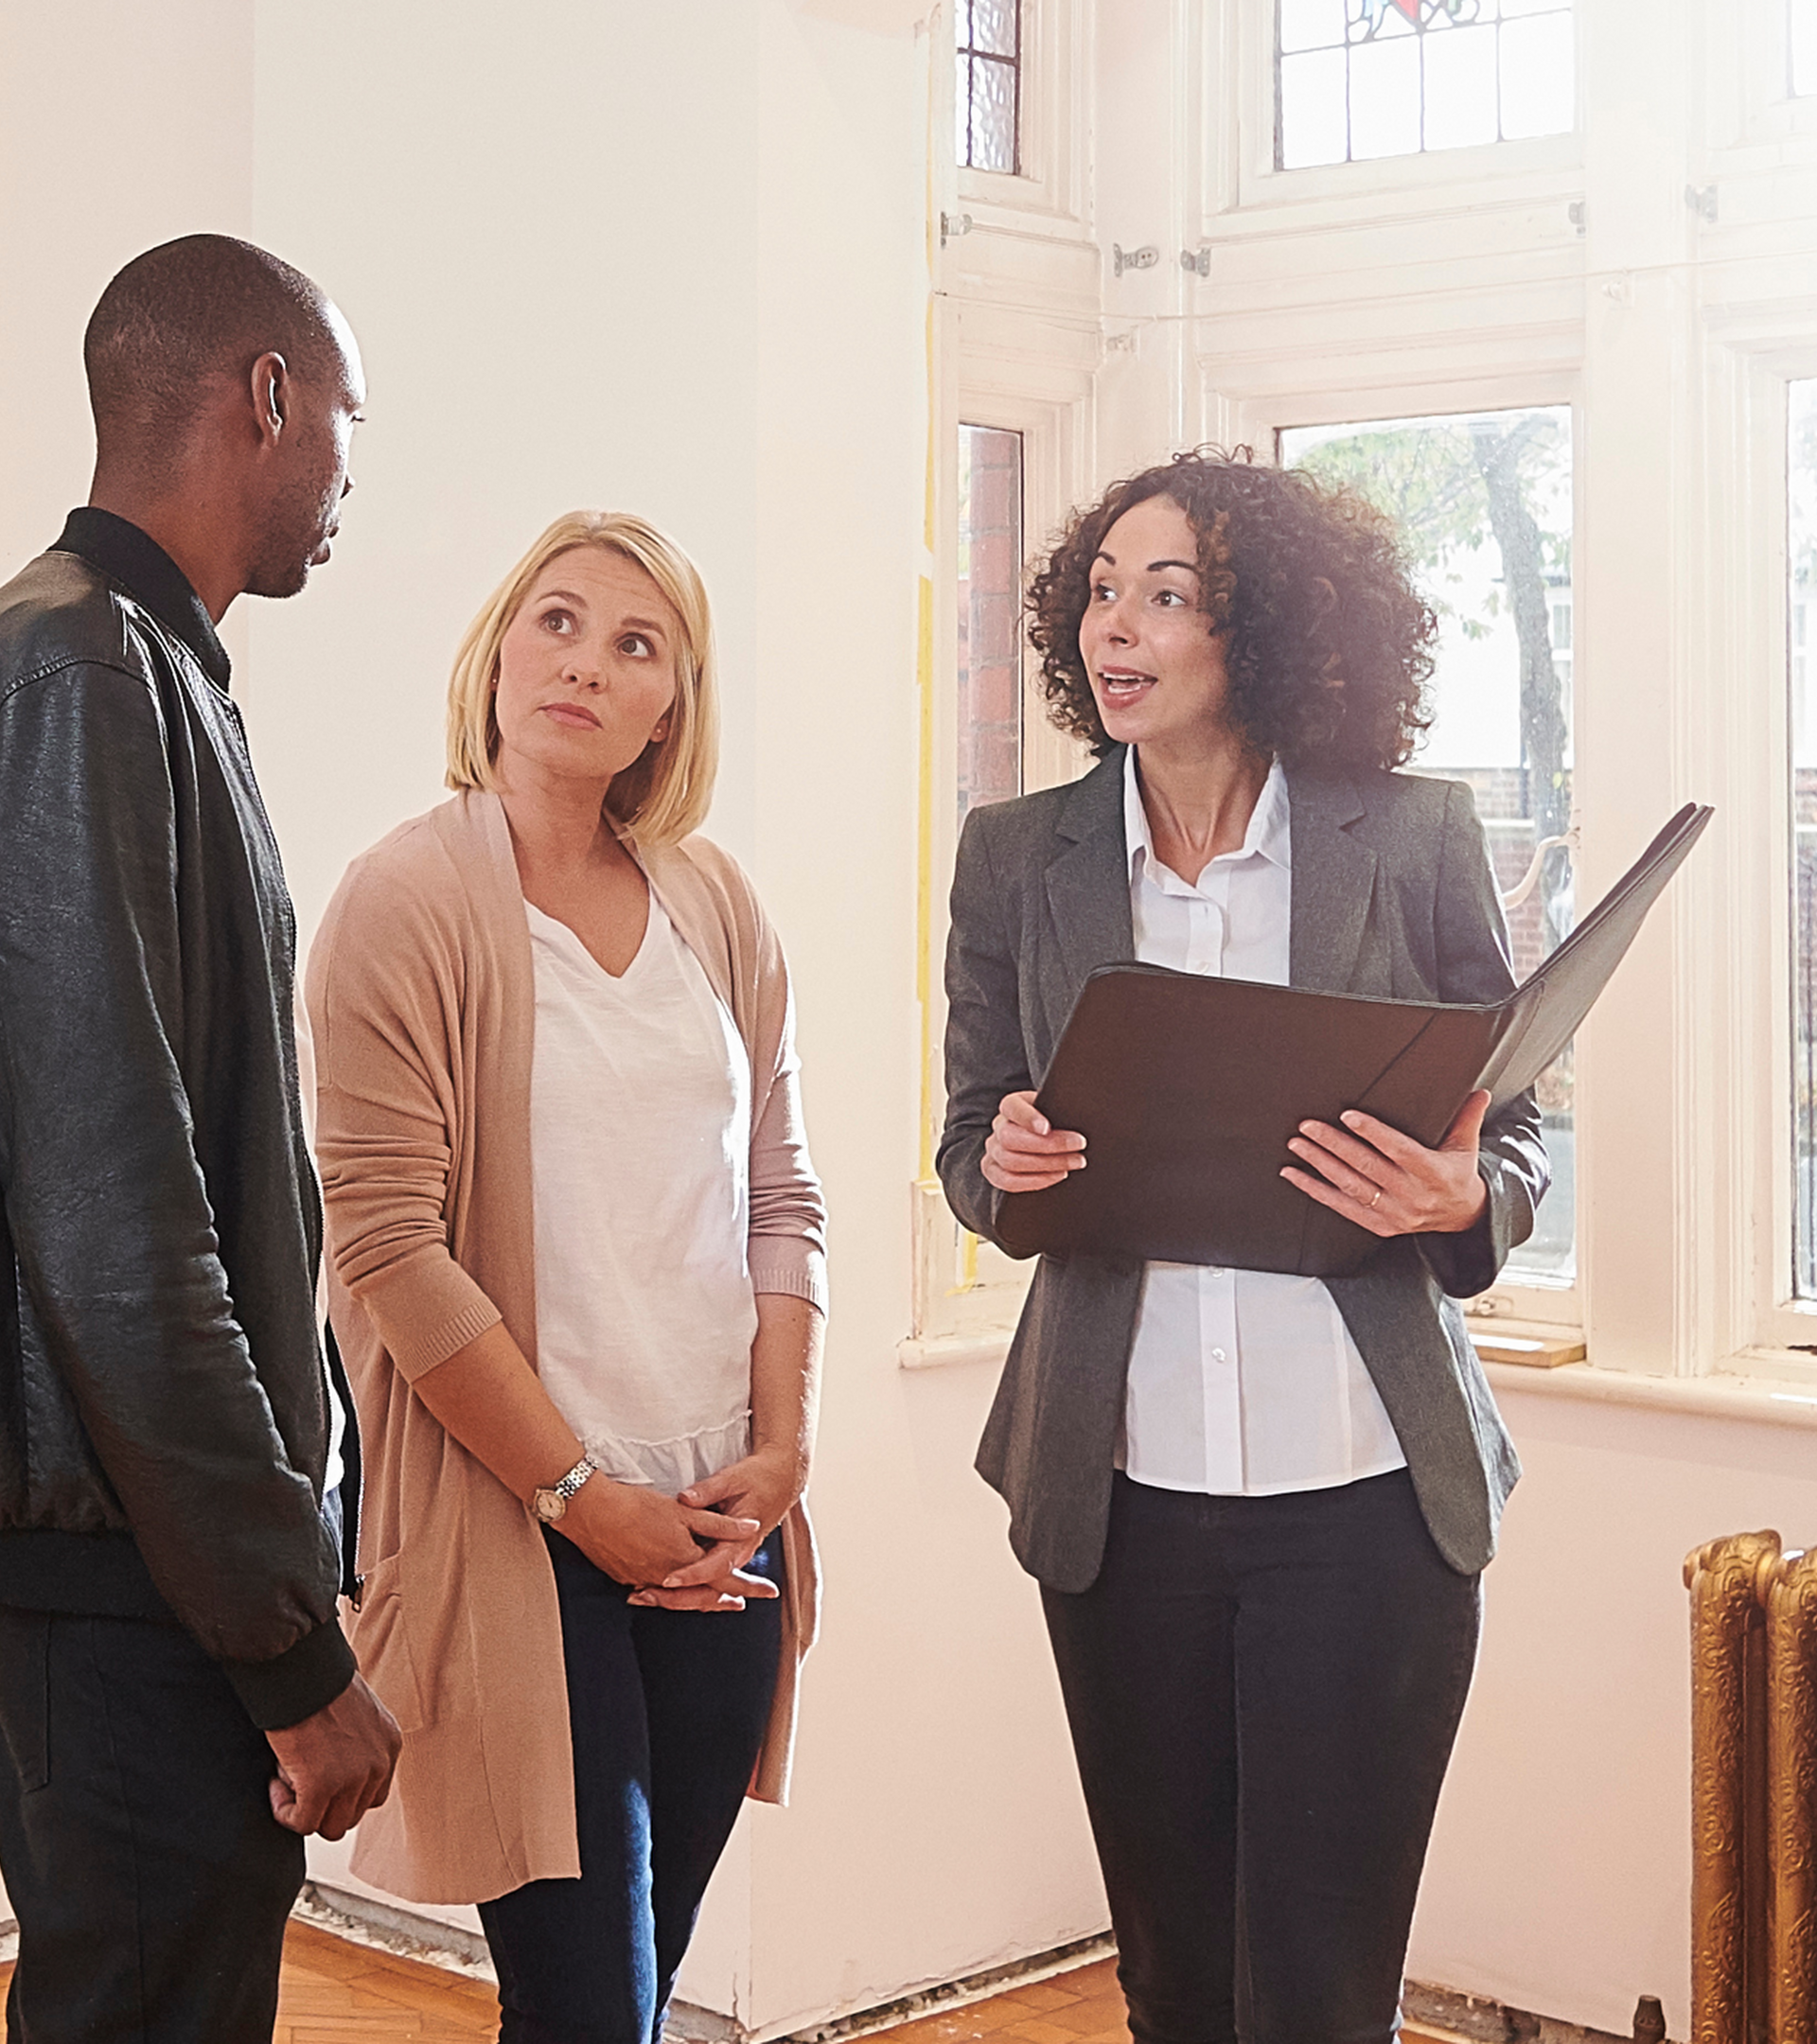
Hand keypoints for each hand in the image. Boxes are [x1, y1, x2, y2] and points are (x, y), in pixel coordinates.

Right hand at [266, 1673, 400, 1839]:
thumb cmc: (319, 1683)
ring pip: (330, 1826)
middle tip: (299, 1775)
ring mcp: (354, 1777)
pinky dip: (285, 1811)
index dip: (341, 1794)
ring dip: (304, 1808)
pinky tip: (275, 1783)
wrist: (302, 1670)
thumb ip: (357, 1744)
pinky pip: (302, 1823)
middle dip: (322, 1804)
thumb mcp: (356, 1713)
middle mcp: (379, 1764)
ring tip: (288, 1775)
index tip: (318, 1775)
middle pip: (351, 1815)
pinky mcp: (323, 1786)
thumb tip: (334, 1769)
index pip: (372, 1795)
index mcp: (389, 1744)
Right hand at [561, 1476, 757, 1589]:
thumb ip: (719, 1524)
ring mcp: (643, 1580)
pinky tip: (671, 1589)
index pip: (726, 1580)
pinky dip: (669, 1593)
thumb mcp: (685, 1511)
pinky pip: (654, 1591)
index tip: (770, 1592)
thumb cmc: (638, 1506)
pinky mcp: (625, 1577)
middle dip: (725, 1599)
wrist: (590, 1512)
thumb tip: (752, 1529)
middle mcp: (666, 1578)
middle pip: (702, 1596)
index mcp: (685, 1562)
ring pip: (677, 1597)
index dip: (749, 1586)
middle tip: (743, 1603)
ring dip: (698, 1598)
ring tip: (713, 1599)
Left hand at [629, 1448, 797, 1613]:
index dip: (690, 1575)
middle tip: (642, 1596)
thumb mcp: (733, 1479)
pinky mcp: (725, 1554)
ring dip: (675, 1594)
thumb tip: (684, 1499)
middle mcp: (737, 1555)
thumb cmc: (759, 1478)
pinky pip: (705, 1578)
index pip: (714, 1567)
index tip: (666, 1579)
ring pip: (704, 1588)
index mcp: (741, 1540)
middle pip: (707, 1588)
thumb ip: (707, 1490)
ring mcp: (731, 1557)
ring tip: (641, 1595)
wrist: (782, 1480)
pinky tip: (655, 1586)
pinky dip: (683, 1585)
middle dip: (675, 1596)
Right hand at [982, 1089, 1086, 1193]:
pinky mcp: (993, 1171)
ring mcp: (993, 1150)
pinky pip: (1007, 1181)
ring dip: (1047, 1165)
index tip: (1046, 1128)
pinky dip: (1034, 1181)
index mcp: (1011, 1105)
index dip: (1027, 1118)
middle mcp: (998, 1126)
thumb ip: (1060, 1110)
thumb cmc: (1055, 1120)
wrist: (1045, 1136)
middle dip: (1048, 1145)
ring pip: (1010, 1161)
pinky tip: (1058, 1175)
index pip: (1012, 1107)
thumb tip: (1078, 1116)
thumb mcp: (1057, 1108)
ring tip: (1075, 1162)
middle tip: (1079, 1145)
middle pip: (1010, 1138)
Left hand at [1281, 1089, 1491, 1238]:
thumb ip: (1468, 1118)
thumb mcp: (1466, 1148)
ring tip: (1298, 1144)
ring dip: (1320, 1164)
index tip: (1348, 1116)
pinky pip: (1341, 1207)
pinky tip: (1294, 1175)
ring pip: (1349, 1186)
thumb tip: (1480, 1092)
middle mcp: (1411, 1195)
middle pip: (1366, 1166)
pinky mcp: (1378, 1225)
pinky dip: (1315, 1190)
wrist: (1463, 1219)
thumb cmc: (1458, 1176)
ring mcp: (1393, 1213)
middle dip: (1333, 1144)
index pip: (1398, 1149)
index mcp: (1432, 1173)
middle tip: (1308, 1126)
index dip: (1372, 1133)